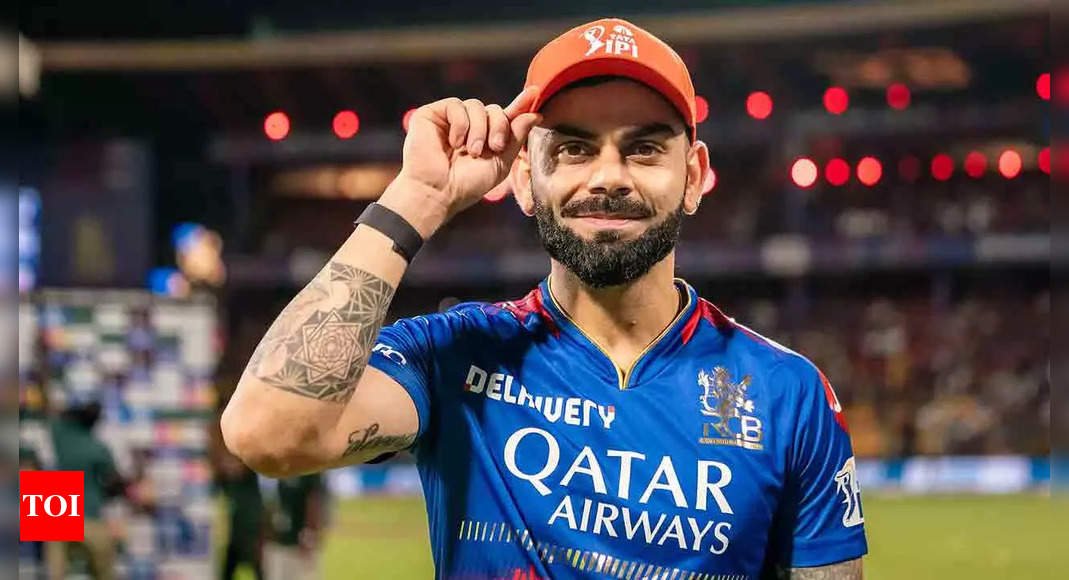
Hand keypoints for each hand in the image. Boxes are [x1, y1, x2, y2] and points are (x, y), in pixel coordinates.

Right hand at [389, 87, 541, 219]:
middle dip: (499, 127)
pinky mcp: (433, 114)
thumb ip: (516, 137)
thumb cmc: (466, 185)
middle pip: (494, 109)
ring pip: (477, 106)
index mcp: (485, 138)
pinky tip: (454, 143)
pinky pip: (456, 105)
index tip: (535, 93)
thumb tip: (535, 114)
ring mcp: (450, 120)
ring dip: (479, 129)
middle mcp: (468, 127)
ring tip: (471, 151)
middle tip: (494, 147)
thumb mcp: (500, 162)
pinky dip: (460, 124)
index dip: (519, 106)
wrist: (437, 192)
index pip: (504, 118)